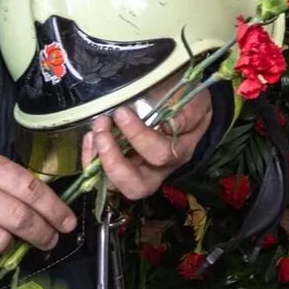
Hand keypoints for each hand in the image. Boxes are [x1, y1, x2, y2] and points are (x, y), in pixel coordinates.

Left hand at [81, 87, 212, 199]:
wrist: (182, 106)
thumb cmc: (187, 104)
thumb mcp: (197, 102)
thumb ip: (190, 113)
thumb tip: (173, 123)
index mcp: (180, 153)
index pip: (161, 155)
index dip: (139, 137)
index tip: (122, 113)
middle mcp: (159, 171)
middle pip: (136, 186)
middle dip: (114, 162)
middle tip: (102, 131)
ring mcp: (138, 173)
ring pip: (117, 186)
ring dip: (99, 161)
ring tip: (94, 133)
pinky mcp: (121, 169)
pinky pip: (103, 176)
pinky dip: (92, 159)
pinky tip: (90, 137)